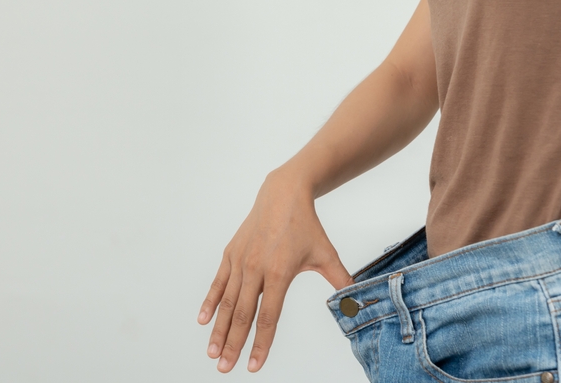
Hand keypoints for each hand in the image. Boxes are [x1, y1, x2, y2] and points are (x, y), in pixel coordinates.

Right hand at [197, 169, 351, 372]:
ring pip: (226, 301)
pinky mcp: (231, 253)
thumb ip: (340, 281)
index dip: (260, 344)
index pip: (268, 317)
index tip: (253, 366)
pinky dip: (210, 302)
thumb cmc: (305, 225)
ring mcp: (240, 260)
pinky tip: (203, 320)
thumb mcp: (326, 254)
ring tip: (212, 352)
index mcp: (279, 272)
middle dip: (232, 344)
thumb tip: (357, 302)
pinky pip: (218, 283)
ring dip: (218, 329)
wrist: (283, 193)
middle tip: (224, 367)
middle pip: (241, 314)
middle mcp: (256, 268)